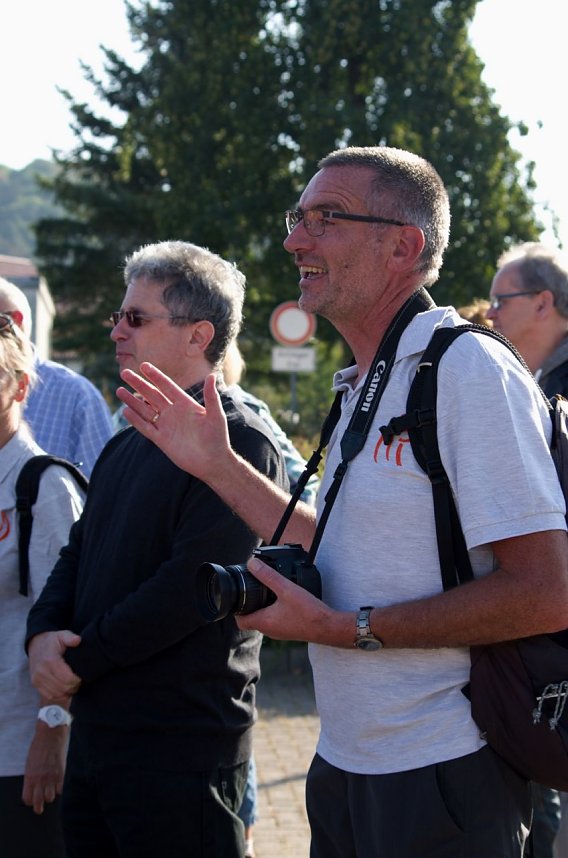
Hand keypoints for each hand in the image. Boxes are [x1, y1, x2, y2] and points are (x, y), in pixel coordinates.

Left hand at [22, 723, 66, 813]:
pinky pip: (60, 789)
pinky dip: (58, 789)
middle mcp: (40, 779)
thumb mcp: (30, 763)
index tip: (31, 800)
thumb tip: (33, 787)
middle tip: (39, 808)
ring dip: (49, 796)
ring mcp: (51, 777)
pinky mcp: (61, 773)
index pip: (27, 799)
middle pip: (38, 802)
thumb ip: (31, 777)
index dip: (29, 801)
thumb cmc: (38, 747)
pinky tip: (56, 784)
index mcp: (29, 777)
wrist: (50, 734)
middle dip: (38, 808)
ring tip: (49, 792)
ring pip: (50, 798)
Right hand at [28, 631, 81, 697]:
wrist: (35, 644)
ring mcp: (37, 680)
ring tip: (73, 683)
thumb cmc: (52, 641)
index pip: (68, 679)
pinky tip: (65, 687)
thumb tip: (78, 640)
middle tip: (79, 679)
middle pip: (64, 688)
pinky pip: (50, 696)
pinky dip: (60, 694)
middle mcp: (42, 672)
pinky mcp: (36, 684)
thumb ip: (70, 637)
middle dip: (74, 685)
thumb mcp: (61, 635)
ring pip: (58, 694)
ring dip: (67, 691)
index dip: (78, 679)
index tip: (82, 674)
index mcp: (50, 661)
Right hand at [117, 367, 230, 482]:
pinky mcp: (161, 440)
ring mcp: (166, 426)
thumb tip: (211, 375)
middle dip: (138, 384)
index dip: (155, 376)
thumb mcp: (215, 415)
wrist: (213, 462)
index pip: (167, 386)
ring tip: (119, 391)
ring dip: (133, 401)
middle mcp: (173, 413)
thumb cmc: (218, 438)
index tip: (143, 365)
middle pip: (152, 395)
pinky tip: (126, 411)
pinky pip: (146, 428)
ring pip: (145, 410)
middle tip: (124, 373)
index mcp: (185, 404)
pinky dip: (136, 420)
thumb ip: (211, 396)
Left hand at [236, 556, 334, 642]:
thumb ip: (268, 576)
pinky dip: (274, 611)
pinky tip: (283, 600)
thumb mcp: (286, 589)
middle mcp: (270, 630)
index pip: (240, 620)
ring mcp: (280, 632)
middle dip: (249, 605)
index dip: (235, 608)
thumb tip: (252, 564)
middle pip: (251, 619)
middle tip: (251, 589)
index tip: (239, 594)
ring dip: (262, 607)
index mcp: (264, 622)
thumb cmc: (309, 612)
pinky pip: (276, 621)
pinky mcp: (290, 630)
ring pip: (264, 620)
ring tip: (266, 592)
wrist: (329, 628)